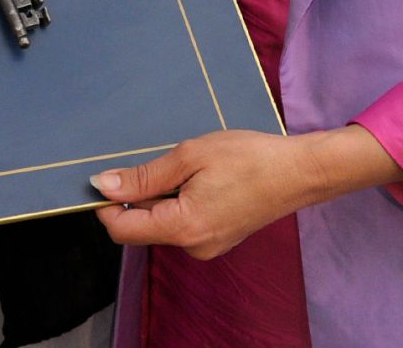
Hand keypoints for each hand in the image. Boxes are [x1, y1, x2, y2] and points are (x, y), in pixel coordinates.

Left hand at [88, 126, 401, 258]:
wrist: (298, 172)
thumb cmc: (248, 158)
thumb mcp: (190, 156)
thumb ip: (144, 177)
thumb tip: (104, 186)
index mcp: (183, 227)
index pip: (121, 229)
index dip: (105, 204)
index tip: (106, 176)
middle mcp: (193, 246)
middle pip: (141, 227)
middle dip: (136, 197)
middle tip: (159, 161)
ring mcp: (207, 246)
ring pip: (162, 223)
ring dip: (160, 196)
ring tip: (187, 167)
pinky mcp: (217, 239)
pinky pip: (182, 223)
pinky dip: (178, 201)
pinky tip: (199, 178)